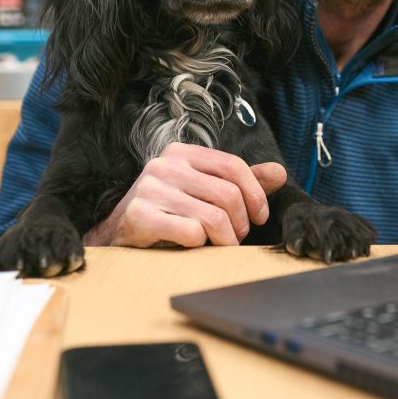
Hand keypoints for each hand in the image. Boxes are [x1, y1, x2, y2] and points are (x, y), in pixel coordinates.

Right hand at [82, 142, 285, 247]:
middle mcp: (164, 164)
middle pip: (228, 194)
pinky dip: (201, 245)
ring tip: (222, 245)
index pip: (233, 165)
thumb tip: (279, 173)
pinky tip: (193, 246)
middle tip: (237, 237)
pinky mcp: (140, 216)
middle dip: (241, 222)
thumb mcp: (202, 189)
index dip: (256, 193)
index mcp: (182, 152)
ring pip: (213, 217)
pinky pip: (190, 232)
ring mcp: (150, 189)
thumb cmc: (168, 209)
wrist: (118, 232)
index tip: (260, 217)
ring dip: (226, 239)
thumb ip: (239, 181)